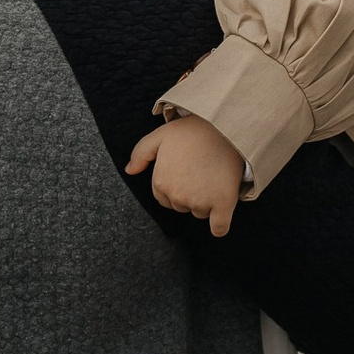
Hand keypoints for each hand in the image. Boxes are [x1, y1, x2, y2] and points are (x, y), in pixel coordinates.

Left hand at [126, 115, 247, 236]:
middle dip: (191, 194)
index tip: (188, 173)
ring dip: (207, 203)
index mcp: (161, 183)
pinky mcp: (222, 203)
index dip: (177, 187)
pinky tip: (220, 217)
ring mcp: (200, 202)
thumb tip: (129, 171)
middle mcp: (177, 196)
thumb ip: (141, 153)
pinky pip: (219, 227)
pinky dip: (219, 226)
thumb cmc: (192, 130)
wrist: (224, 126)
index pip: (165, 198)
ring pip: (201, 213)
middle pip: (183, 206)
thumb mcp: (160, 135)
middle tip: (202, 172)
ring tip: (214, 177)